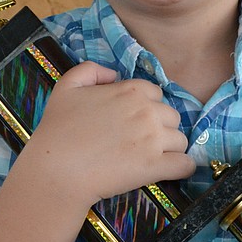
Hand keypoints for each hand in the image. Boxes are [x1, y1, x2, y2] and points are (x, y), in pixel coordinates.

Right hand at [27, 60, 196, 208]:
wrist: (56, 169)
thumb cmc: (57, 130)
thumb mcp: (66, 87)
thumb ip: (90, 70)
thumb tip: (113, 75)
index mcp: (130, 91)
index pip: (156, 94)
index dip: (147, 107)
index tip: (135, 121)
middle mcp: (147, 112)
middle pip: (172, 117)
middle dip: (160, 128)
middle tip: (140, 142)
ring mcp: (154, 140)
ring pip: (180, 140)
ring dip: (170, 148)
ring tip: (150, 158)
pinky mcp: (155, 166)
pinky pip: (185, 165)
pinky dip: (181, 169)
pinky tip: (170, 170)